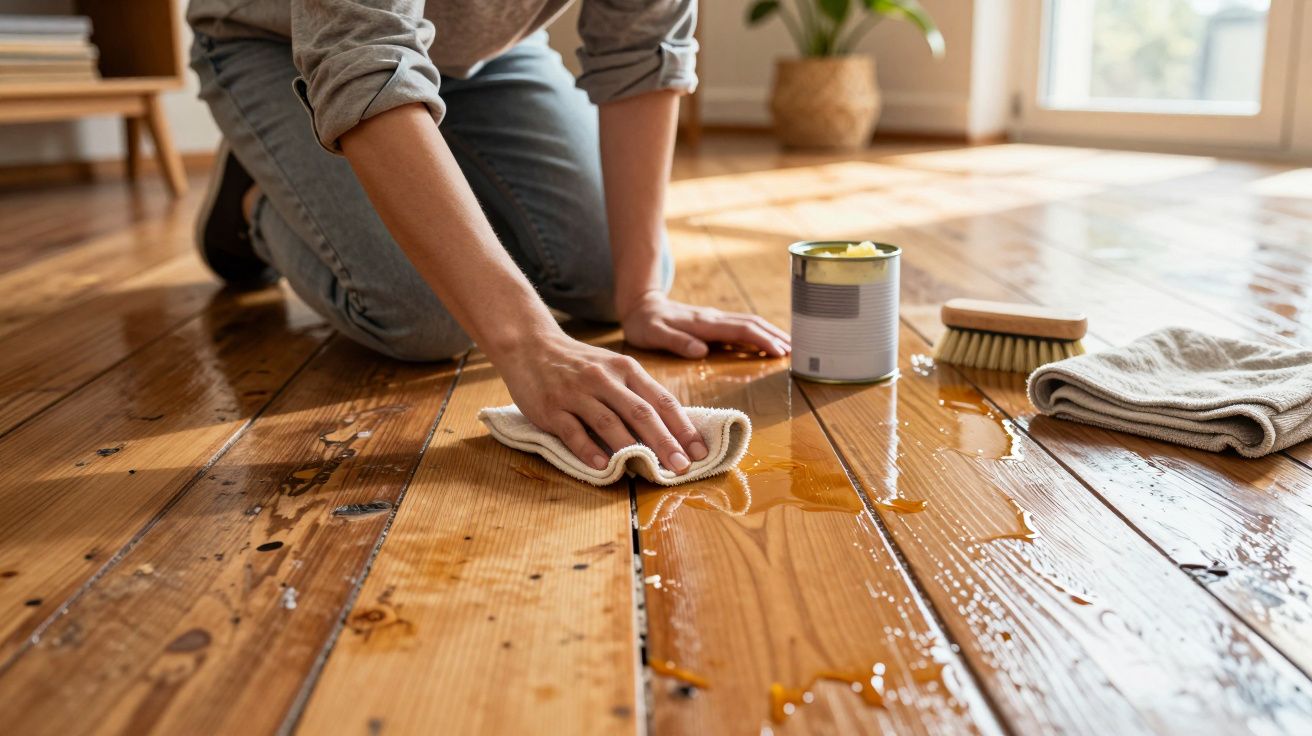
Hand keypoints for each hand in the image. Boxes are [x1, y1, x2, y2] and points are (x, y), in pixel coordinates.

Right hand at [493, 331, 707, 472]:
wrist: (531, 345)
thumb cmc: (579, 364)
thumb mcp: (613, 368)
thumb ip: (637, 394)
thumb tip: (669, 431)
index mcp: (625, 368)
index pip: (661, 400)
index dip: (683, 427)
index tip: (700, 451)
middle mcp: (604, 379)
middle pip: (640, 413)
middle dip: (665, 442)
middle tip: (683, 467)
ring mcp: (577, 393)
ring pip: (609, 423)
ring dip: (632, 449)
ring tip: (652, 472)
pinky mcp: (552, 408)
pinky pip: (573, 431)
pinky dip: (588, 450)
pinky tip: (603, 466)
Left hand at [621, 292, 790, 359]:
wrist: (639, 305)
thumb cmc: (644, 324)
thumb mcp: (653, 334)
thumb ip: (676, 341)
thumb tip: (702, 351)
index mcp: (703, 323)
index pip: (740, 331)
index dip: (761, 340)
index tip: (779, 352)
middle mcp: (713, 319)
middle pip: (751, 324)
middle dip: (774, 336)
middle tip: (795, 352)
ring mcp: (714, 319)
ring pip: (749, 323)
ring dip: (770, 333)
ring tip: (789, 347)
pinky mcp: (712, 322)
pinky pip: (741, 327)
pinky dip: (758, 333)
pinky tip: (766, 342)